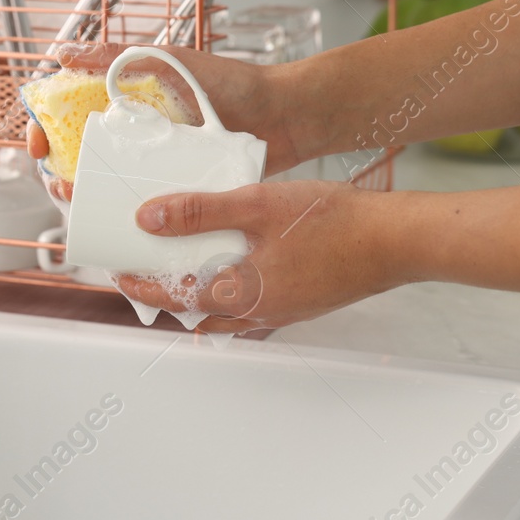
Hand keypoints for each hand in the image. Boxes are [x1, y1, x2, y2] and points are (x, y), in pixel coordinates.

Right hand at [25, 41, 297, 201]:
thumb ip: (115, 56)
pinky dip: (125, 217)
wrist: (283, 116)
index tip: (39, 143)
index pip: (68, 115)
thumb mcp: (168, 62)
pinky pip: (144, 206)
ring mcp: (154, 163)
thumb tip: (62, 55)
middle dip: (58, 172)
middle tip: (60, 185)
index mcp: (125, 100)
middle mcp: (134, 134)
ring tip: (81, 206)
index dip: (45, 129)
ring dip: (85, 198)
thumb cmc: (228, 83)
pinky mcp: (177, 189)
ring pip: (106, 185)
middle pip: (79, 156)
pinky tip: (116, 227)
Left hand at [114, 180, 398, 332]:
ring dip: (203, 296)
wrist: (397, 240)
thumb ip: (199, 212)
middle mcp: (260, 312)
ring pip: (228, 313)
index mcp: (242, 294)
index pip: (176, 298)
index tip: (122, 274)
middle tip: (150, 272)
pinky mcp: (304, 301)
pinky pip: (256, 304)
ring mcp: (285, 310)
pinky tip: (239, 261)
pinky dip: (234, 290)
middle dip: (170, 296)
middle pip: (199, 314)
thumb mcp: (256, 204)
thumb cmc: (335, 223)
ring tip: (189, 266)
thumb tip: (149, 219)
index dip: (143, 287)